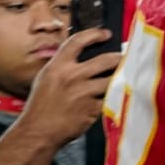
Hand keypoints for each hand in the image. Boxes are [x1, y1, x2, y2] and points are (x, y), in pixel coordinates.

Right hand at [16, 28, 120, 147]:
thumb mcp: (46, 78)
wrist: (38, 131)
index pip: (78, 41)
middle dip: (120, 57)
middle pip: (106, 59)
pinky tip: (117, 96)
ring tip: (126, 75)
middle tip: (126, 57)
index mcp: (57, 66)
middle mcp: (72, 76)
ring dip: (122, 77)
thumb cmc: (41, 105)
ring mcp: (84, 92)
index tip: (106, 34)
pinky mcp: (93, 108)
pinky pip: (111, 97)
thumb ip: (64, 65)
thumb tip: (86, 55)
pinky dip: (115, 96)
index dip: (95, 34)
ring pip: (113, 79)